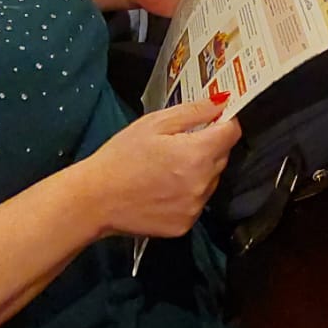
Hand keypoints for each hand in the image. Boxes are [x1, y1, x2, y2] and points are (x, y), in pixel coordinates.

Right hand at [76, 99, 241, 239]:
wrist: (94, 200)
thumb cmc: (122, 156)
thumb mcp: (155, 123)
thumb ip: (194, 111)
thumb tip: (223, 101)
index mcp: (198, 154)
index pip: (232, 132)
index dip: (224, 121)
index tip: (211, 119)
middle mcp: (203, 184)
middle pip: (222, 157)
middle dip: (208, 146)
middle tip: (179, 143)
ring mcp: (195, 208)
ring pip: (211, 181)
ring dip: (200, 171)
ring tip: (168, 168)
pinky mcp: (184, 226)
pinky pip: (197, 202)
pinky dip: (188, 194)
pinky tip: (164, 189)